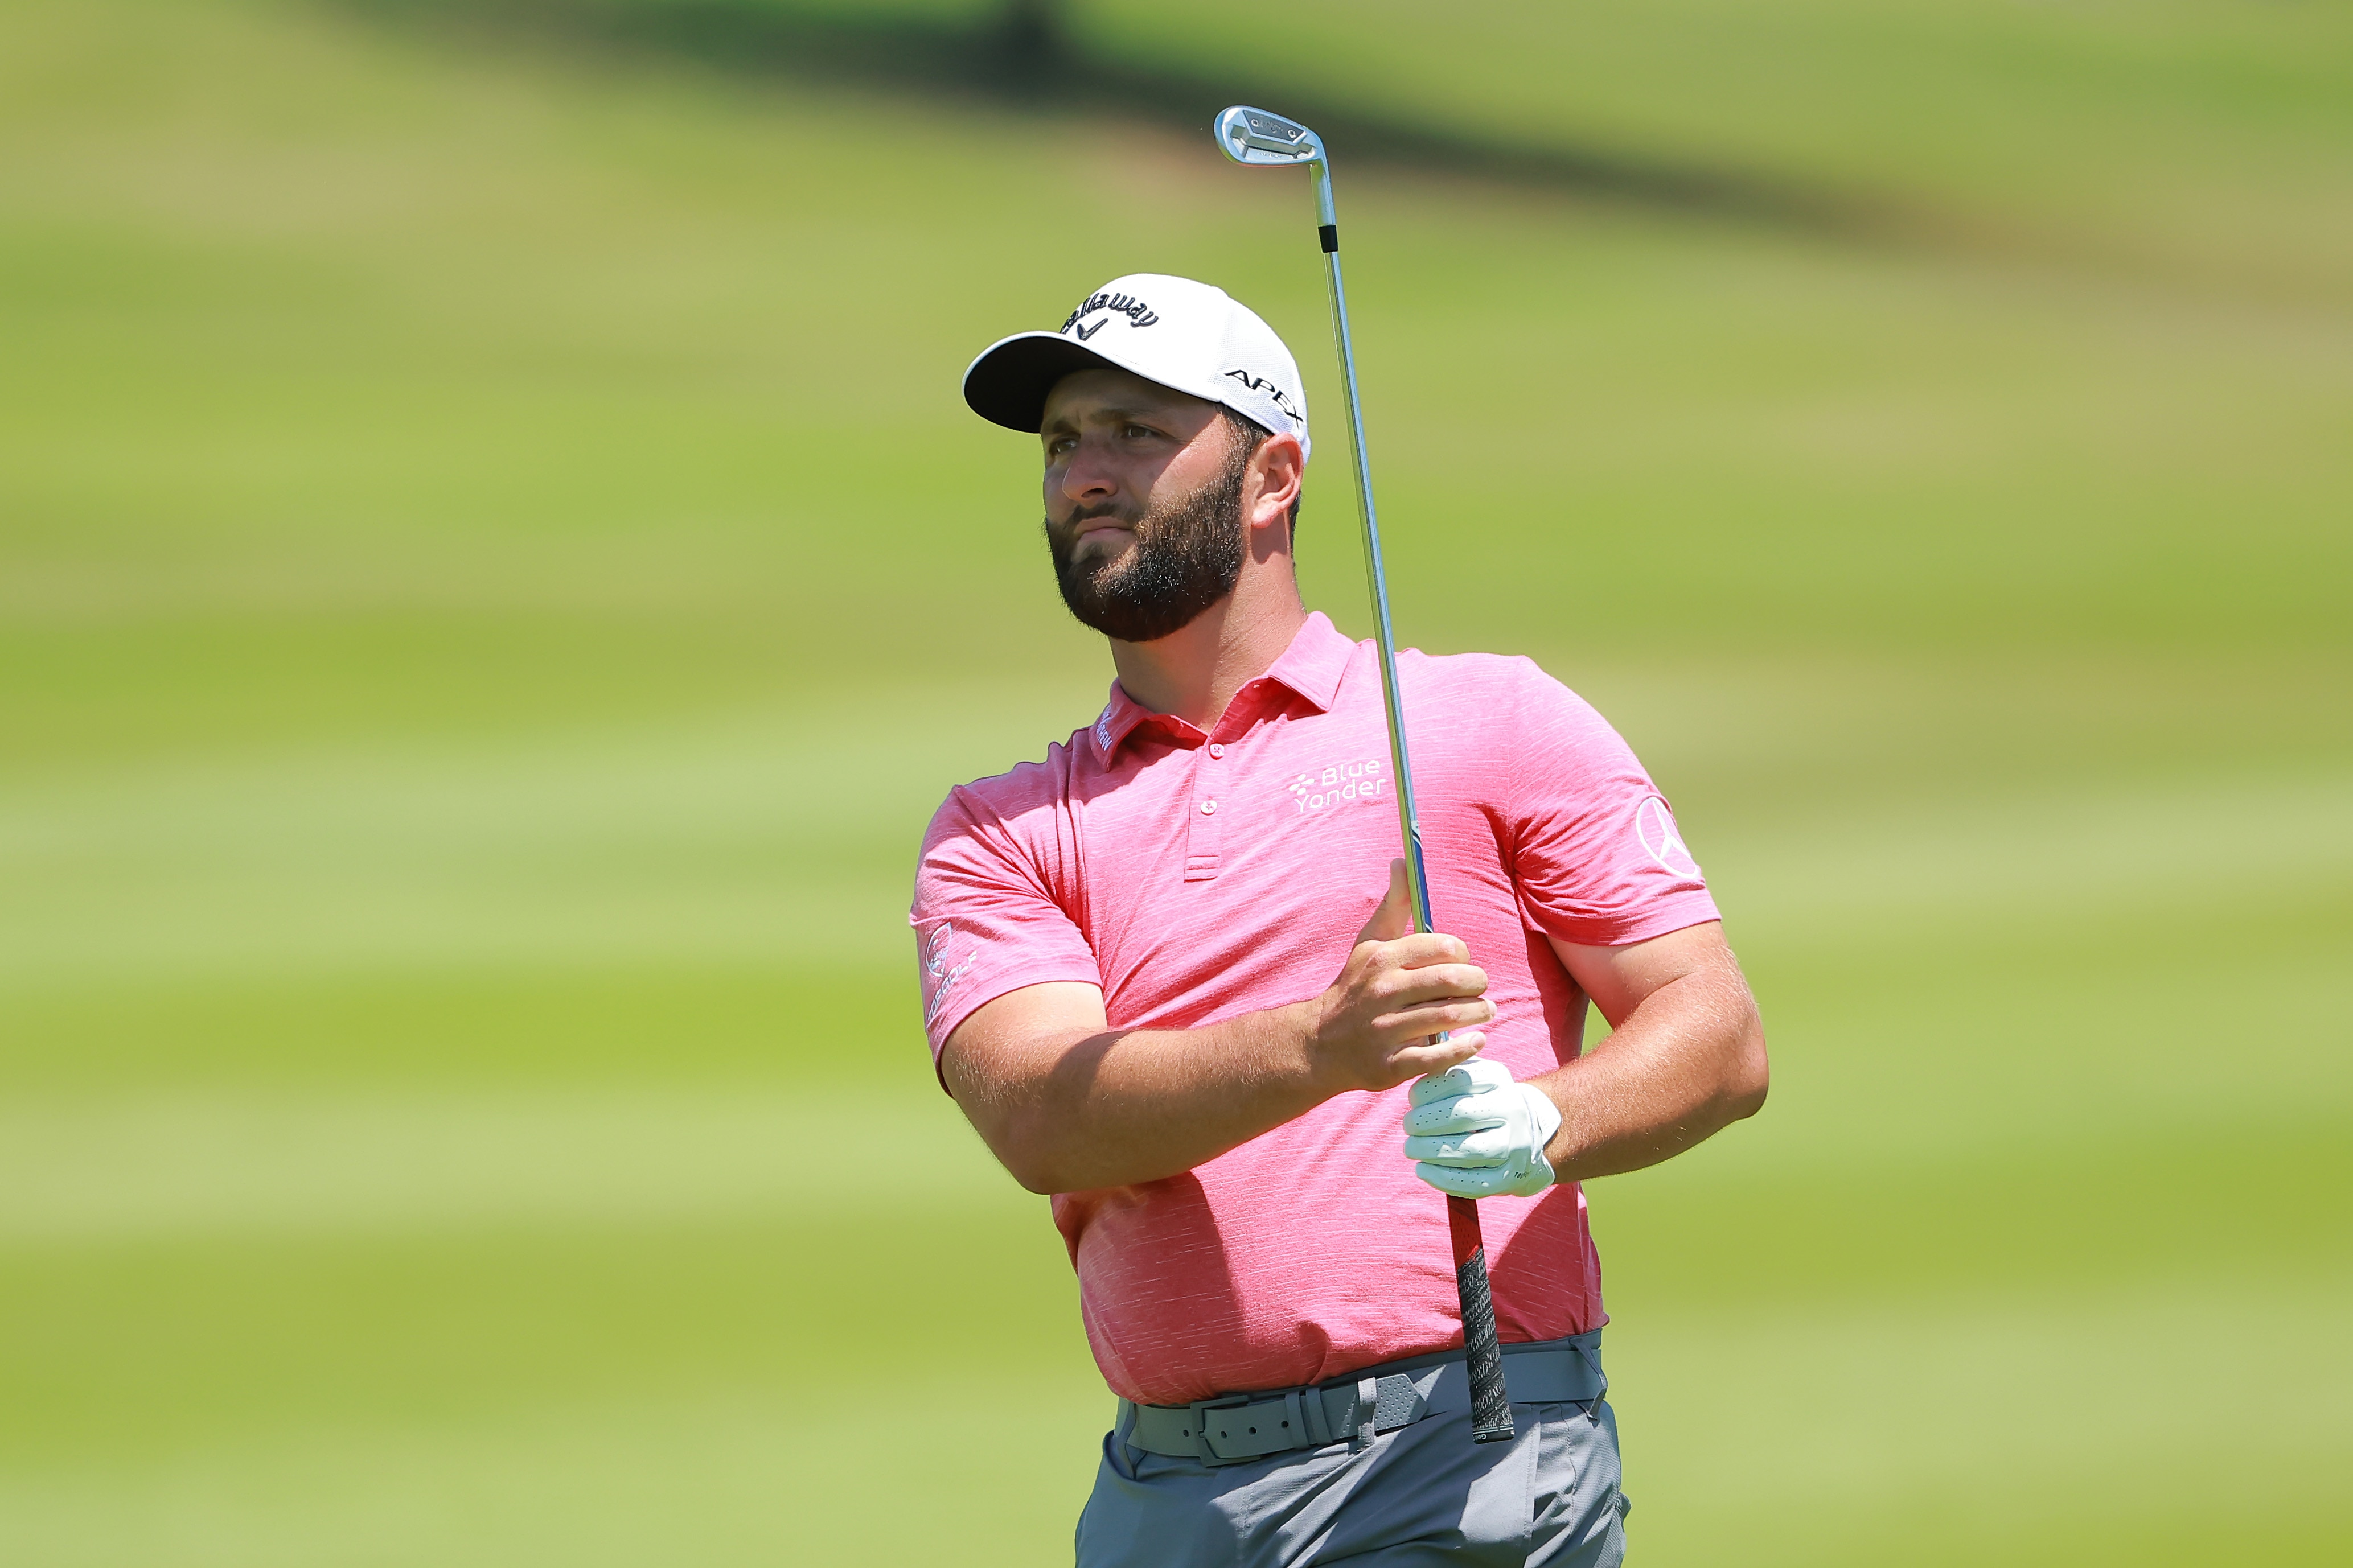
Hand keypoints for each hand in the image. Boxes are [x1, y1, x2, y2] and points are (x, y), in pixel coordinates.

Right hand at [1304, 860, 1490, 1092]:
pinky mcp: (1390, 1066)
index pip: (1443, 947)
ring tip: (1485, 1012)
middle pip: (1451, 981)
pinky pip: (1438, 1057)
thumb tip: (1403, 861)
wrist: (1318, 1044)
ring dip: (1478, 1013)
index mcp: (1381, 958)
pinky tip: (1476, 1041)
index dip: (1464, 955)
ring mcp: (1384, 1031)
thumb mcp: (1368, 943)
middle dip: (1477, 984)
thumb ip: (1394, 905)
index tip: (1465, 963)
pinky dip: (1464, 1048)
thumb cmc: (1354, 988)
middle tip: (1481, 989)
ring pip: (1448, 1016)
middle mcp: (1382, 992)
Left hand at [1404, 1057, 1561, 1198]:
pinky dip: (1442, 1178)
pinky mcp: (1511, 1176)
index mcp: (1498, 1078)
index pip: (1459, 1079)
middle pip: (1463, 1114)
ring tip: (1411, 1148)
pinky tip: (1422, 1170)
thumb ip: (1444, 1070)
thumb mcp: (1470, 1078)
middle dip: (1426, 1122)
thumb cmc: (1481, 1102)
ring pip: (1471, 1150)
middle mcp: (1512, 1109)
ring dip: (1431, 1151)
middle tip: (1408, 1126)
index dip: (1428, 1089)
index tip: (1412, 1099)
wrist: (1523, 1135)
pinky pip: (1475, 1182)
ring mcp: (1515, 1144)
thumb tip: (1415, 1067)